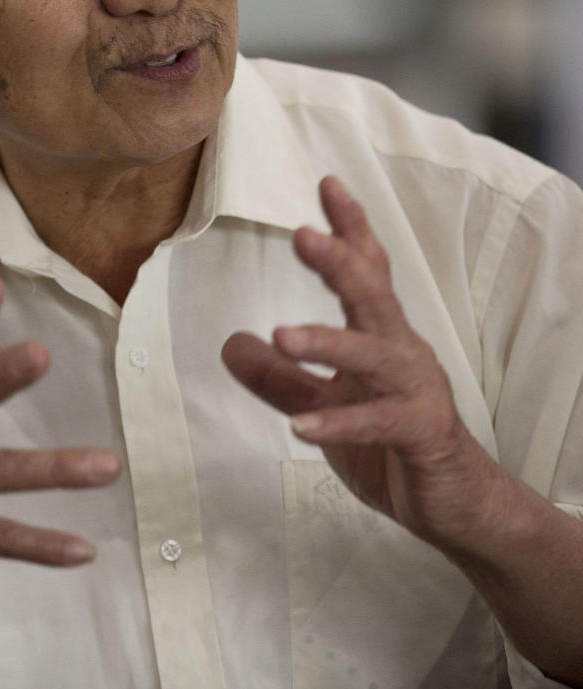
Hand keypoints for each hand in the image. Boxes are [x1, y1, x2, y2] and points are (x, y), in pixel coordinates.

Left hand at [221, 176, 498, 552]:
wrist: (458, 504)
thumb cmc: (393, 444)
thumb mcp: (326, 406)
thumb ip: (280, 378)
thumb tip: (230, 344)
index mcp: (380, 335)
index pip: (367, 271)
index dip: (348, 229)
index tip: (327, 184)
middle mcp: (402, 351)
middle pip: (373, 295)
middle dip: (341, 262)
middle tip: (303, 234)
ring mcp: (416, 390)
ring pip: (375, 354)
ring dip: (329, 342)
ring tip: (282, 335)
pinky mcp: (422, 433)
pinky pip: (379, 423)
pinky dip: (340, 423)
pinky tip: (301, 426)